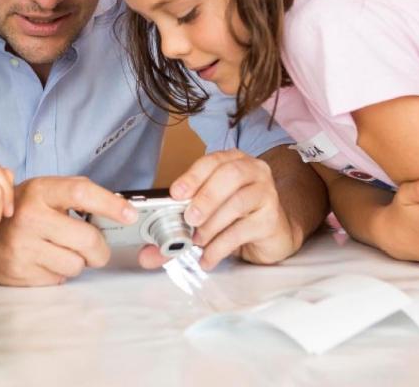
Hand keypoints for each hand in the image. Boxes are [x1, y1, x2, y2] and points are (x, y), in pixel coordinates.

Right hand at [0, 176, 136, 285]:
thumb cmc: (20, 212)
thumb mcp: (43, 192)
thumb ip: (77, 194)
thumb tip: (118, 207)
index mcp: (40, 191)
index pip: (81, 193)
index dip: (110, 204)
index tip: (129, 215)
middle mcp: (30, 217)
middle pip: (88, 239)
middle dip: (99, 250)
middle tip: (94, 248)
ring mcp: (23, 246)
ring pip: (76, 264)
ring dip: (76, 262)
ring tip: (58, 251)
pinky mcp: (20, 271)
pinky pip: (59, 279)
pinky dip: (58, 273)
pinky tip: (43, 261)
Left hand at [139, 150, 297, 270]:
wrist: (271, 233)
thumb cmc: (235, 216)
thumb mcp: (205, 215)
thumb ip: (176, 229)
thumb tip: (146, 254)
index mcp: (232, 161)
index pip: (211, 162)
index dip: (192, 177)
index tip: (176, 194)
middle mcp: (253, 171)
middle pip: (230, 176)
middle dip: (205, 198)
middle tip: (189, 219)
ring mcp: (266, 193)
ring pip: (237, 203)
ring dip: (212, 225)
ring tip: (197, 241)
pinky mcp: (271, 219)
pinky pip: (243, 230)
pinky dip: (220, 246)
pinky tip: (208, 257)